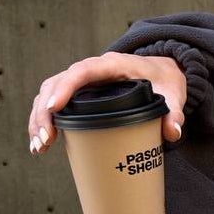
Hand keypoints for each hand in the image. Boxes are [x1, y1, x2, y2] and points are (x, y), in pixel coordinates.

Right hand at [27, 53, 188, 155]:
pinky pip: (53, 103)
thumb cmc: (164, 80)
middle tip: (45, 141)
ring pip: (48, 94)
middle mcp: (91, 70)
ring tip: (40, 148)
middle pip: (56, 84)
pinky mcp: (78, 95)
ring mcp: (81, 83)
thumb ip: (174, 111)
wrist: (161, 73)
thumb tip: (172, 132)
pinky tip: (41, 145)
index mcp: (111, 65)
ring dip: (39, 119)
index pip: (82, 71)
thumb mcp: (173, 93)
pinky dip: (43, 122)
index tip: (53, 107)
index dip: (65, 87)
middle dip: (44, 112)